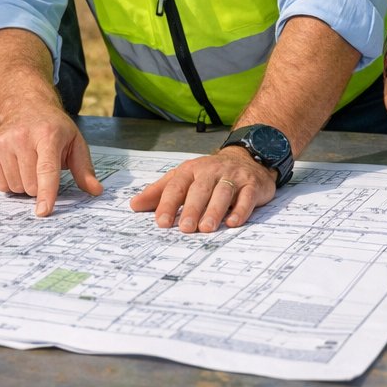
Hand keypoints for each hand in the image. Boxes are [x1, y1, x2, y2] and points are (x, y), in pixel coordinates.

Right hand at [0, 106, 101, 216]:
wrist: (25, 105)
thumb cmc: (53, 127)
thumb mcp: (75, 142)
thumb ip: (84, 169)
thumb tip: (96, 190)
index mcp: (48, 134)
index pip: (46, 169)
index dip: (46, 193)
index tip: (44, 211)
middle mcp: (22, 136)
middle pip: (30, 185)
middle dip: (39, 186)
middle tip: (43, 167)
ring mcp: (3, 142)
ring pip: (15, 187)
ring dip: (25, 184)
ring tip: (29, 163)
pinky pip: (0, 185)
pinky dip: (10, 182)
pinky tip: (15, 164)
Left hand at [129, 147, 275, 231]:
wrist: (247, 158)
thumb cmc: (209, 174)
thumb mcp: (183, 178)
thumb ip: (159, 192)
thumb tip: (134, 205)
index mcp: (191, 170)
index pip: (177, 186)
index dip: (168, 203)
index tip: (162, 222)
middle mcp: (211, 171)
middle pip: (200, 189)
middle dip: (192, 208)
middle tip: (185, 228)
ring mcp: (233, 177)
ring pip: (223, 192)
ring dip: (214, 210)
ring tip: (207, 228)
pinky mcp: (252, 185)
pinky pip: (247, 197)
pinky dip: (240, 210)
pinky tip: (233, 222)